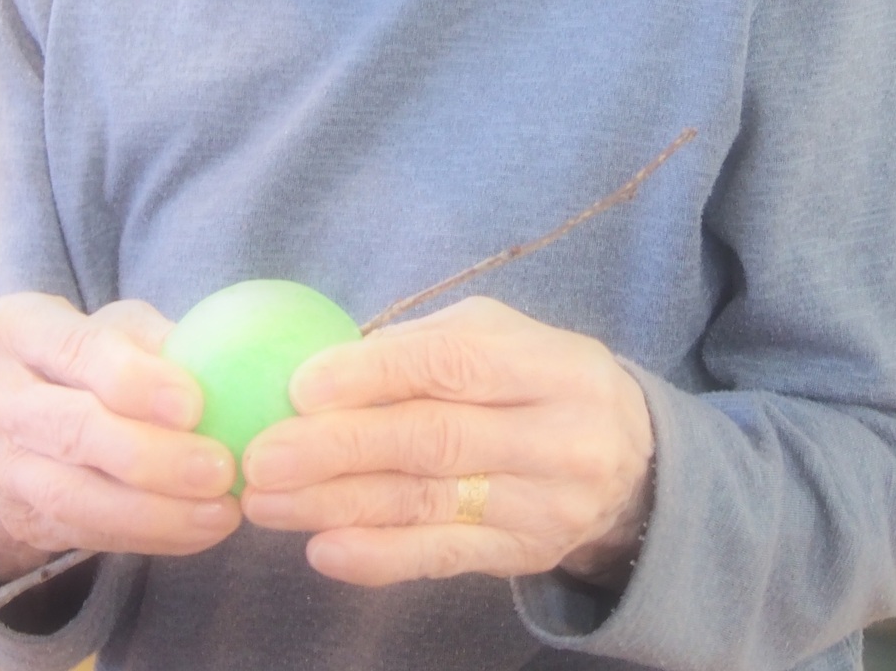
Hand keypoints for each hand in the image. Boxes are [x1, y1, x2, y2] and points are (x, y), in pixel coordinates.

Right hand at [0, 294, 241, 580]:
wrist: (13, 422)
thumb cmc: (83, 358)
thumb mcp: (111, 328)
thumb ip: (154, 339)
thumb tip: (216, 360)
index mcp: (15, 327)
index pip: (78, 349)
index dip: (136, 380)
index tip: (194, 405)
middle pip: (73, 429)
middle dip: (152, 455)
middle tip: (220, 468)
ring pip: (74, 496)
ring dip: (155, 511)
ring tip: (220, 512)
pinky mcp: (12, 517)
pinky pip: (84, 533)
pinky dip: (148, 535)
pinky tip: (197, 530)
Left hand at [239, 296, 653, 587]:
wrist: (634, 461)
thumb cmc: (539, 379)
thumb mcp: (502, 336)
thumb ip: (425, 345)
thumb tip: (325, 360)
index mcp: (546, 364)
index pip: (452, 365)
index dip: (373, 373)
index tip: (299, 385)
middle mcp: (554, 437)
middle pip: (433, 441)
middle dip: (337, 447)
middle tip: (261, 454)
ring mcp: (542, 504)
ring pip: (427, 504)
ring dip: (336, 504)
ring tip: (266, 501)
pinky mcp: (523, 555)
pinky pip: (443, 558)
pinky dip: (378, 557)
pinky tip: (322, 550)